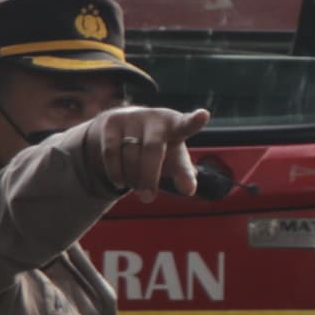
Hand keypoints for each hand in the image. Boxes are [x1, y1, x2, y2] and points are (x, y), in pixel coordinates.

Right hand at [84, 104, 212, 195]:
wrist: (126, 129)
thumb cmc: (160, 147)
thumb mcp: (175, 160)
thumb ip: (184, 174)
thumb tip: (189, 190)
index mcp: (177, 125)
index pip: (187, 124)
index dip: (195, 121)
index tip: (203, 115)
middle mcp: (155, 117)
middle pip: (152, 149)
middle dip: (148, 177)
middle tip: (147, 199)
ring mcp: (132, 117)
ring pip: (129, 154)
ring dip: (132, 177)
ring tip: (137, 187)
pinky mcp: (112, 122)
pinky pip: (111, 153)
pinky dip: (116, 172)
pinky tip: (120, 181)